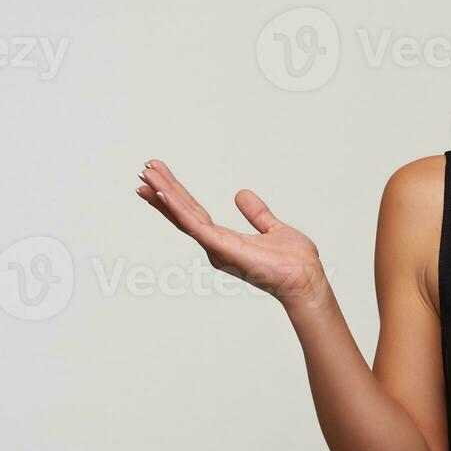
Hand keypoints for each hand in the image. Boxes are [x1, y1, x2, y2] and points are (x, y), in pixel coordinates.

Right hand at [135, 158, 328, 310]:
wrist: (306, 279)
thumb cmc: (294, 263)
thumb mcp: (273, 228)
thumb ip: (257, 213)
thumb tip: (242, 194)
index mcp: (224, 240)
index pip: (193, 213)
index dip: (175, 195)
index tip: (159, 177)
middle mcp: (215, 245)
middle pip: (182, 213)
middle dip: (162, 190)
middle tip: (144, 170)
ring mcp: (216, 247)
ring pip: (184, 216)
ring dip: (164, 194)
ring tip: (146, 175)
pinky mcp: (222, 248)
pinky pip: (195, 225)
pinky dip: (178, 209)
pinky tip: (164, 194)